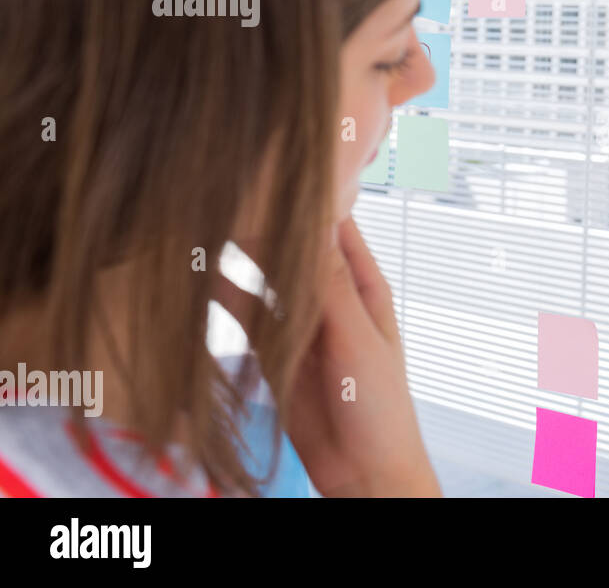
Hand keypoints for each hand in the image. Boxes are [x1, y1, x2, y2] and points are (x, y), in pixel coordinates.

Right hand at [215, 216, 440, 496]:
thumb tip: (311, 228)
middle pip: (292, 248)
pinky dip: (224, 295)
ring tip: (203, 227)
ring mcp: (300, 323)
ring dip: (239, 257)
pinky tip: (198, 277)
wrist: (363, 471)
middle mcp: (331, 297)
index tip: (273, 168)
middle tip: (224, 194)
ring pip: (264, 277)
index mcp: (364, 287)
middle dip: (263, 224)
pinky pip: (245, 313)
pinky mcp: (274, 350)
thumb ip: (330, 288)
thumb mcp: (357, 339)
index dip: (309, 197)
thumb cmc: (380, 407)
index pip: (335, 227)